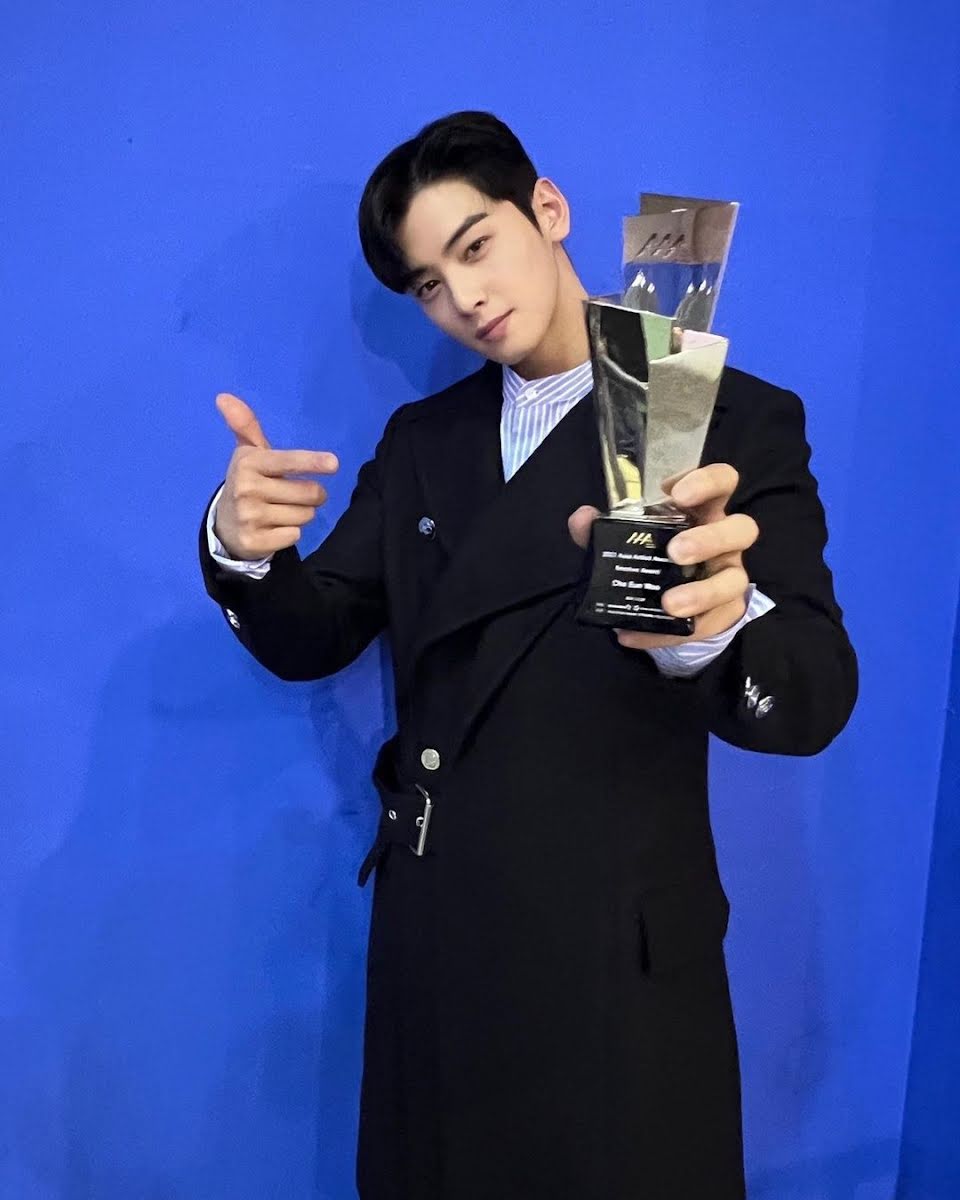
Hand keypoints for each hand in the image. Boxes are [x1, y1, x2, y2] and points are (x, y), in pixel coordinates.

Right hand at [213, 392, 338, 559]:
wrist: (226, 526)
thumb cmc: (249, 483)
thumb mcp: (249, 455)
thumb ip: (246, 425)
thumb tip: (224, 396)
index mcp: (249, 463)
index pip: (289, 461)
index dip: (312, 462)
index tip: (334, 464)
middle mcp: (247, 488)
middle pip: (308, 493)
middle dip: (313, 495)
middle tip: (298, 494)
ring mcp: (249, 517)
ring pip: (305, 515)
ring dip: (302, 514)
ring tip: (282, 511)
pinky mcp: (254, 541)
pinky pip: (294, 535)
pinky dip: (291, 533)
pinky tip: (275, 528)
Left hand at [568, 464, 758, 650]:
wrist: (668, 603)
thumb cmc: (655, 556)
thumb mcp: (626, 538)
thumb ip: (602, 528)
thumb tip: (581, 519)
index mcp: (704, 511)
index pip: (723, 482)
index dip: (708, 482)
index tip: (677, 494)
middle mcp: (725, 541)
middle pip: (742, 529)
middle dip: (709, 539)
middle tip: (675, 552)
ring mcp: (730, 577)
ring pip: (735, 581)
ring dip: (702, 593)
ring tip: (669, 604)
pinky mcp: (725, 613)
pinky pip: (707, 625)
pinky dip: (668, 634)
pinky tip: (635, 634)